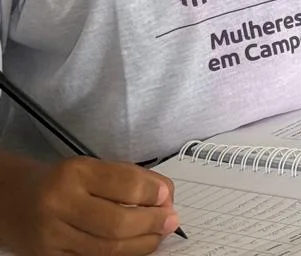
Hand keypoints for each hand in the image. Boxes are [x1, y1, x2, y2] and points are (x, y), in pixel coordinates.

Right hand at [1, 156, 179, 255]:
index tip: (167, 195)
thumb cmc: (61, 181)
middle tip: (171, 219)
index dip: (152, 192)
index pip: (124, 184)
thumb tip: (165, 195)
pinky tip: (136, 246)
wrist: (12, 201)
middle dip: (152, 223)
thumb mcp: (91, 167)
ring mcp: (53, 237)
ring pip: (108, 249)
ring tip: (159, 234)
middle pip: (118, 223)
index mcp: (74, 174)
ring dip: (143, 243)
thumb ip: (128, 177)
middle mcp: (60, 206)